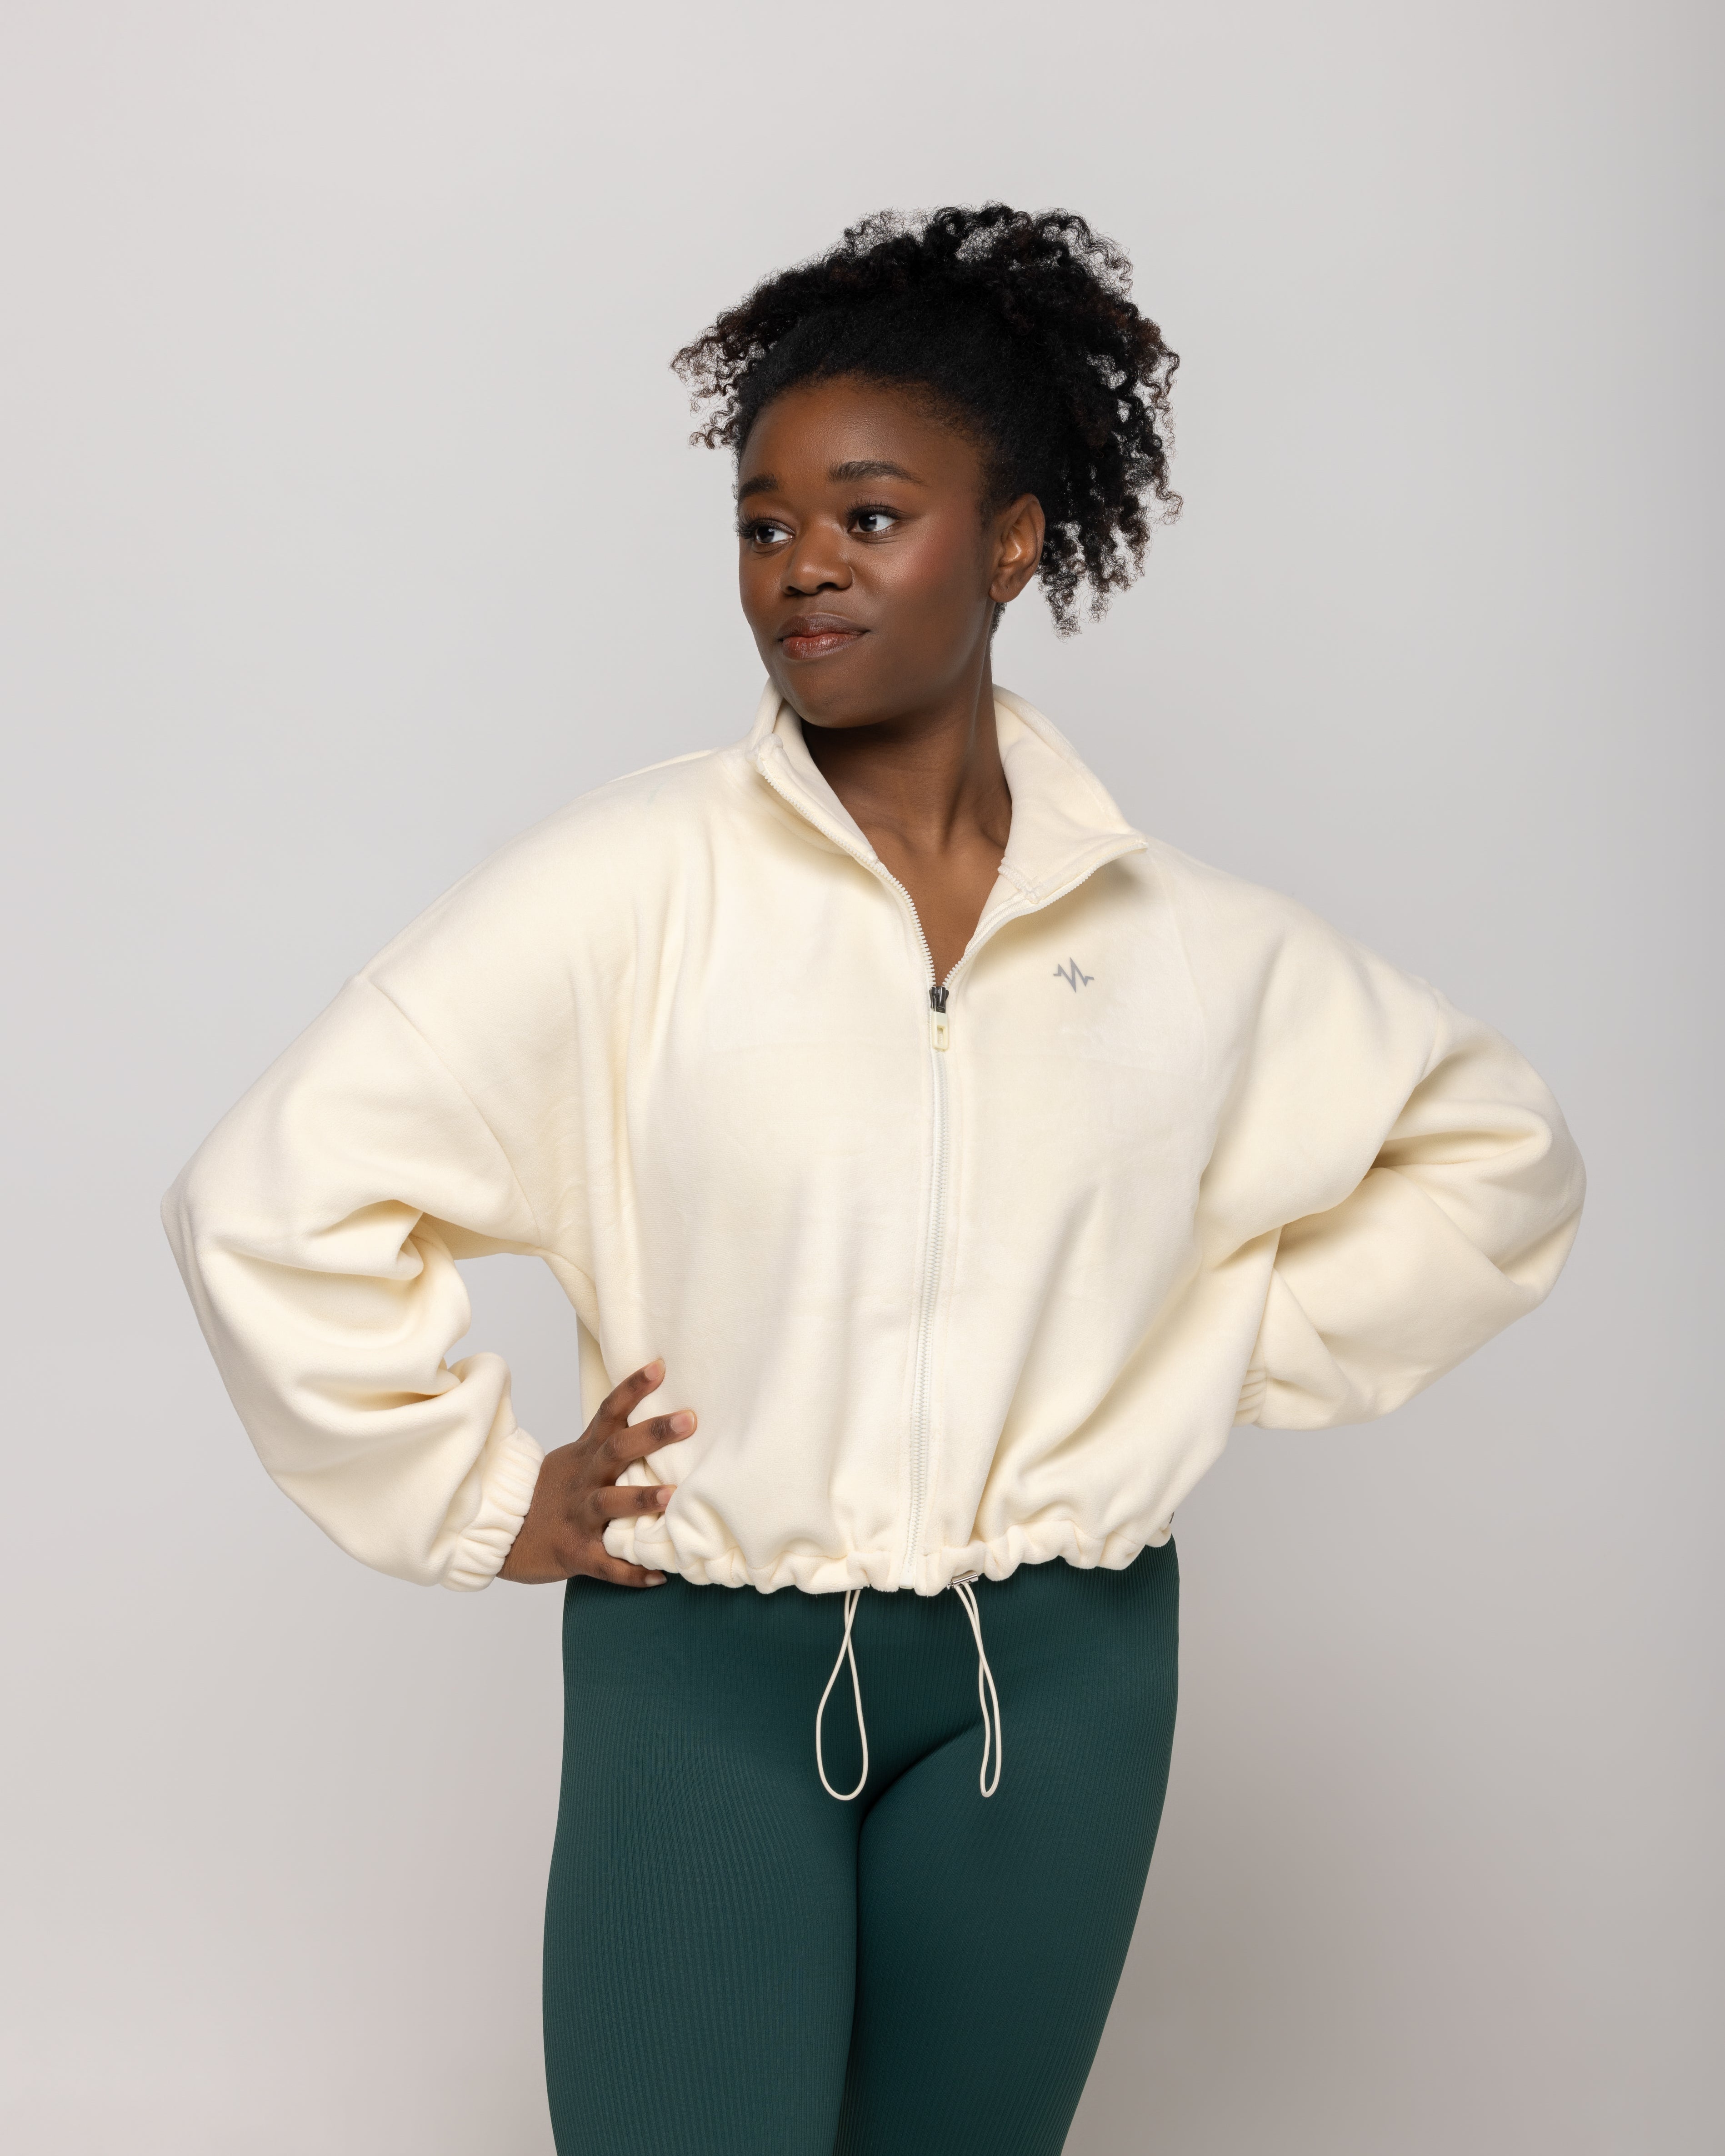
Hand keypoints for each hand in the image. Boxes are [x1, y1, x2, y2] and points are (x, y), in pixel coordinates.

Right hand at [499, 1358, 689, 1585]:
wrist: (505, 1533)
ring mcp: (579, 1517)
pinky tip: (658, 1576)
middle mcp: (584, 1480)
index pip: (609, 1413)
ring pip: (609, 1505)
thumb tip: (661, 1419)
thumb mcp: (576, 1459)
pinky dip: (630, 1572)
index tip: (660, 1366)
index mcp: (586, 1454)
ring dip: (641, 1500)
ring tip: (672, 1497)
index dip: (633, 1388)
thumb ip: (611, 1442)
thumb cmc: (552, 1493)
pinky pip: (605, 1564)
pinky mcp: (575, 1553)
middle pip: (617, 1451)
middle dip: (653, 1435)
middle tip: (689, 1420)